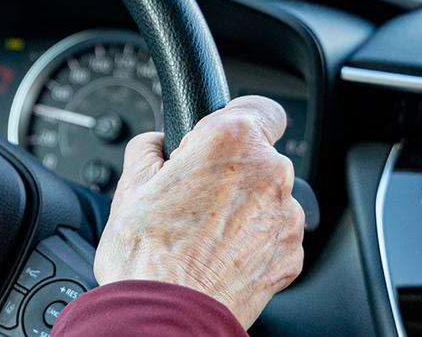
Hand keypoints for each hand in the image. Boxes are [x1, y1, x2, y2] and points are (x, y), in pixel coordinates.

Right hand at [93, 95, 304, 327]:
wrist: (165, 315)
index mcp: (230, 142)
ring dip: (244, 205)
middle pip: (261, 155)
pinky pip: (274, 233)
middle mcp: (270, 174)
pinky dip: (253, 239)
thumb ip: (149, 148)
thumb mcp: (129, 184)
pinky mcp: (291, 254)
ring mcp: (286, 217)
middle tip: (194, 193)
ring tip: (203, 231)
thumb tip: (157, 144)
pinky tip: (218, 253)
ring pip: (269, 196)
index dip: (236, 117)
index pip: (261, 106)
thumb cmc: (147, 254)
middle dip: (232, 168)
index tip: (220, 133)